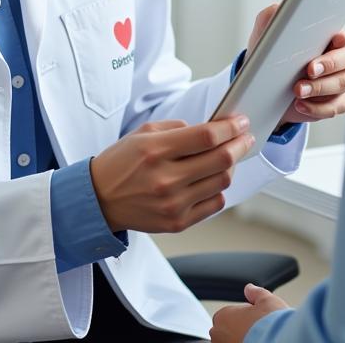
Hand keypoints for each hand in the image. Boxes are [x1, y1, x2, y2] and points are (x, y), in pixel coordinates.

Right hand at [89, 116, 254, 233]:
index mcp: (156, 150)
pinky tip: (213, 178)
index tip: (240, 122)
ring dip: (232, 166)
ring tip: (228, 156)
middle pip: (221, 160)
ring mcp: (173, 203)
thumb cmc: (121, 163)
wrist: (99, 200)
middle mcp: (166, 179)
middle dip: (240, 144)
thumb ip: (179, 128)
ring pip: (222, 182)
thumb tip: (212, 129)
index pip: (207, 137)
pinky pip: (214, 204)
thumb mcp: (144, 133)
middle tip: (245, 137)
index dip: (230, 128)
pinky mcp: (177, 222)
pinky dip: (219, 188)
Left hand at [210, 283, 289, 341]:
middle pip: (229, 332)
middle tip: (260, 333)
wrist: (283, 342)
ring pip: (232, 342)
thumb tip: (250, 289)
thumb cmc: (271, 325)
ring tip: (260, 341)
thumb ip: (255, 293)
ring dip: (242, 341)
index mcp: (222, 317)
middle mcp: (218, 336)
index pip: (231, 316)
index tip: (258, 322)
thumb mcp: (266, 300)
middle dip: (242, 332)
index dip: (247, 318)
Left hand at [247, 5, 344, 125]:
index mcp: (326, 37)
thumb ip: (273, 15)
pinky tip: (301, 105)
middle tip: (309, 69)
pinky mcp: (333, 103)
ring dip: (319, 87)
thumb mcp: (266, 31)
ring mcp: (339, 81)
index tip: (333, 39)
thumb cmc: (270, 53)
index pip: (342, 35)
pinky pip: (334, 107)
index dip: (341, 38)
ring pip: (341, 84)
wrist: (264, 86)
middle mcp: (338, 58)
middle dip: (330, 64)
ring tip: (297, 90)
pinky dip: (317, 108)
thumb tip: (280, 9)